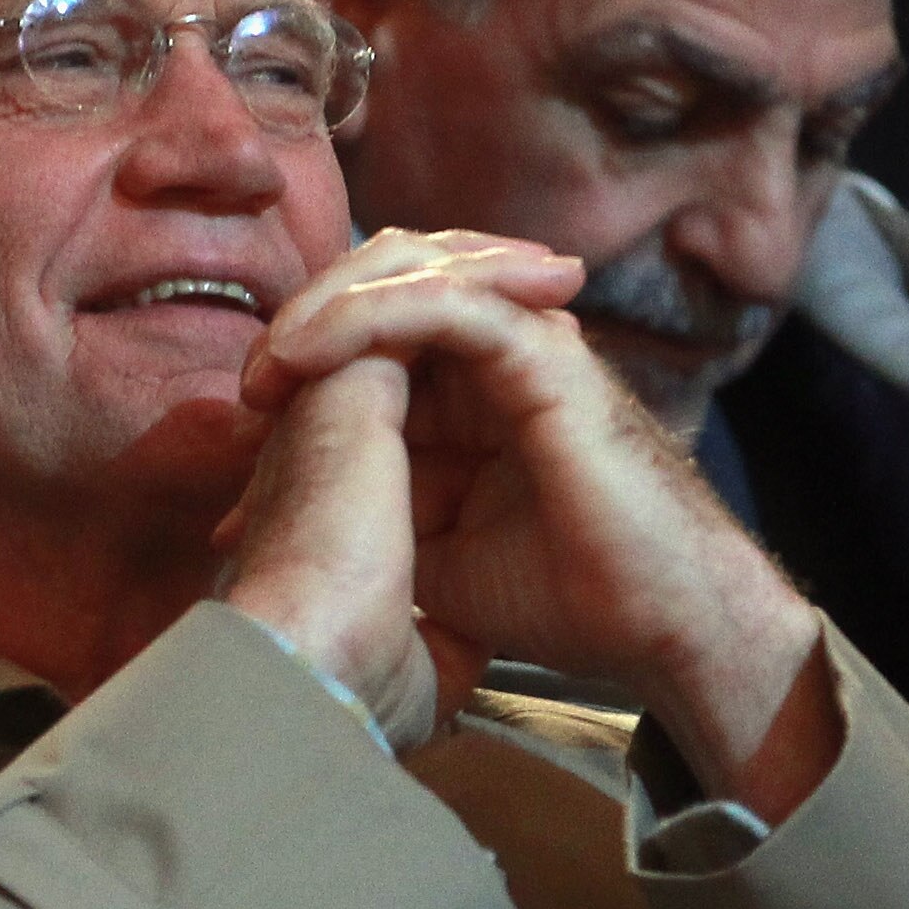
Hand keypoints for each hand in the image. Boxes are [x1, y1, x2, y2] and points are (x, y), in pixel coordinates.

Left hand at [243, 230, 841, 819]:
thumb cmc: (575, 598)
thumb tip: (284, 515)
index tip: (242, 432)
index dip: (302, 367)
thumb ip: (384, 508)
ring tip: (267, 367)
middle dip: (303, 328)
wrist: (665, 629)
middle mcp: (499, 353)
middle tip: (247, 390)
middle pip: (381, 290)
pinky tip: (306, 356)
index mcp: (476, 393)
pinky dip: (362, 320)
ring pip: (404, 279)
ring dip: (321, 315)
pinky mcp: (542, 354)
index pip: (374, 337)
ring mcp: (524, 344)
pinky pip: (441, 305)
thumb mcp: (441, 554)